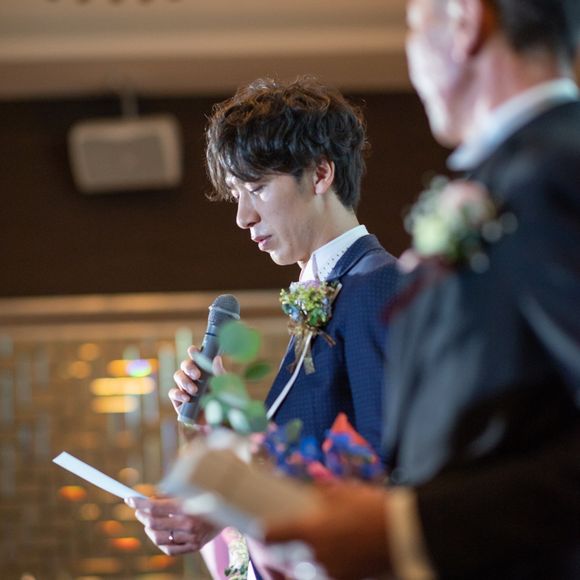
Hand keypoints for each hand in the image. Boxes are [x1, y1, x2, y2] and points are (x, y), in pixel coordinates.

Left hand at [125, 496, 220, 555]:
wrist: (233, 508)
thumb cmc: (208, 493)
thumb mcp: (190, 488)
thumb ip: (169, 494)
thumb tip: (149, 498)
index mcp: (187, 506)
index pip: (155, 507)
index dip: (139, 503)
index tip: (129, 499)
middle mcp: (189, 524)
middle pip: (154, 523)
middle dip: (142, 514)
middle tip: (138, 509)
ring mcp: (191, 538)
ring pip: (158, 538)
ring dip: (149, 528)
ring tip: (149, 521)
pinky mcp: (194, 547)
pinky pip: (169, 549)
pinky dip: (160, 541)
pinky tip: (160, 532)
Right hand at [170, 345, 225, 414]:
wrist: (218, 421)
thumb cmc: (222, 401)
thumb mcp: (224, 387)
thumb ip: (219, 373)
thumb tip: (217, 359)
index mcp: (204, 370)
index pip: (196, 357)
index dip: (193, 352)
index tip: (193, 350)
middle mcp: (192, 376)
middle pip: (184, 365)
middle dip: (189, 368)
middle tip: (197, 375)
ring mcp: (184, 387)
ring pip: (178, 376)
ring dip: (185, 381)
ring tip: (194, 391)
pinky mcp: (178, 400)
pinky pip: (173, 392)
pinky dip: (178, 393)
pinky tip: (186, 398)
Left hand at [265, 482, 391, 579]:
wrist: (405, 534)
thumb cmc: (373, 508)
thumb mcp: (343, 492)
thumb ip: (319, 495)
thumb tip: (304, 492)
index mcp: (311, 530)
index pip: (272, 535)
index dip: (262, 532)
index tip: (259, 529)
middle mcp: (315, 555)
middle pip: (280, 562)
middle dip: (270, 558)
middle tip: (268, 550)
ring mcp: (329, 572)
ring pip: (298, 574)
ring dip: (290, 569)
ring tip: (287, 560)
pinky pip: (319, 578)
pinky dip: (313, 572)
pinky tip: (318, 562)